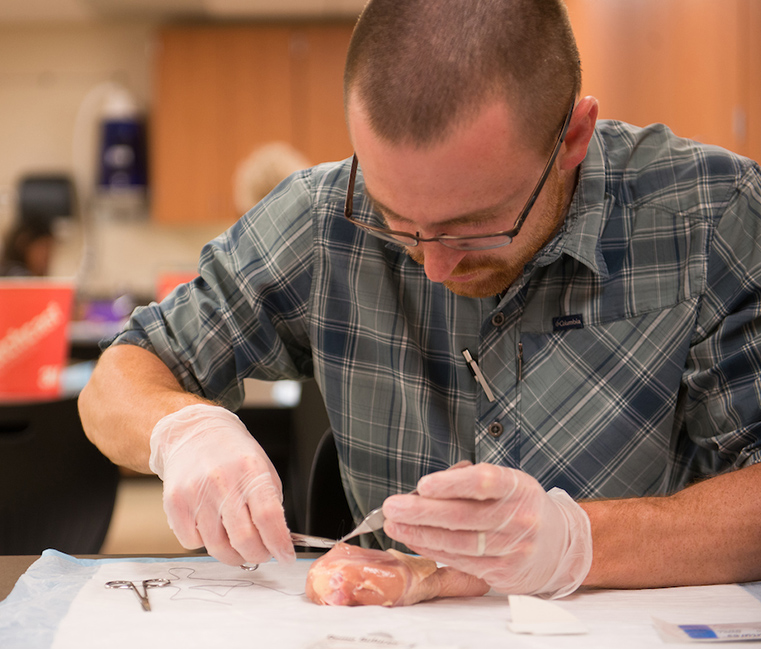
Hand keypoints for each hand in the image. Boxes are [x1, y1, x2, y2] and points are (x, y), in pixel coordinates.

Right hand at [149, 404, 294, 565]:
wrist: (192, 433)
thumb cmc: (232, 454)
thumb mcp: (262, 468)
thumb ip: (271, 503)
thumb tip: (278, 541)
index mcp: (251, 470)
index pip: (269, 517)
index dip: (280, 544)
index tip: (286, 557)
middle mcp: (223, 481)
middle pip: (244, 539)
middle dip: (258, 555)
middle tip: (262, 554)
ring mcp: (196, 493)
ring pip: (218, 547)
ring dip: (233, 555)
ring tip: (239, 545)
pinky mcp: (175, 503)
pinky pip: (192, 543)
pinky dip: (205, 543)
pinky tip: (211, 526)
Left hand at [382, 463, 591, 597]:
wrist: (559, 545)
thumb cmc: (522, 507)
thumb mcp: (506, 483)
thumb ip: (467, 481)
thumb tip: (423, 491)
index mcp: (518, 487)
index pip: (484, 482)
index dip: (451, 484)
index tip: (422, 485)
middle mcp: (519, 518)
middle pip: (464, 516)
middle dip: (422, 512)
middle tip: (393, 506)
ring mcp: (512, 548)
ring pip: (458, 543)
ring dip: (420, 534)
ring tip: (395, 524)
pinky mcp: (503, 572)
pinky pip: (460, 561)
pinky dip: (432, 550)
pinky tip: (415, 540)